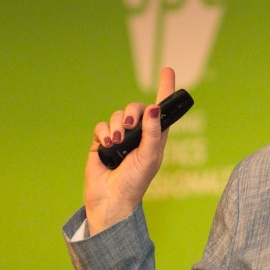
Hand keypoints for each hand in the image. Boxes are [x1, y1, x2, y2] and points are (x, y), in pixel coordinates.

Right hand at [84, 67, 175, 235]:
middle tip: (131, 124)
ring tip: (116, 142)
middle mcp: (139, 134)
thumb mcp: (150, 156)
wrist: (111, 199)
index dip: (165, 88)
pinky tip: (106, 143)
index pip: (161, 108)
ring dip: (117, 125)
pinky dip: (103, 132)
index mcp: (155, 136)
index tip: (168, 70)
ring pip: (118, 116)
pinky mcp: (102, 142)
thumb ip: (153, 132)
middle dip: (133, 111)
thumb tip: (154, 107)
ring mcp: (120, 137)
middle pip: (136, 108)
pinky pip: (102, 126)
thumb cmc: (136, 181)